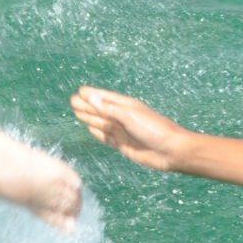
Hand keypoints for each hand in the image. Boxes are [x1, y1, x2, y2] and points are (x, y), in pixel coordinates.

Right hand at [69, 87, 189, 172]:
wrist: (171, 151)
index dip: (92, 94)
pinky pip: (106, 137)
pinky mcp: (122, 145)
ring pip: (101, 123)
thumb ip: (108, 108)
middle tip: (72, 101)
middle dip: (87, 105)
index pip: (105, 98)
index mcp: (126, 106)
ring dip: (89, 117)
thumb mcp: (129, 115)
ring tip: (77, 112)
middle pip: (100, 110)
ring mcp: (122, 131)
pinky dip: (97, 133)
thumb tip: (89, 97)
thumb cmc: (153, 129)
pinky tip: (91, 129)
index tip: (79, 91)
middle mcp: (122, 117)